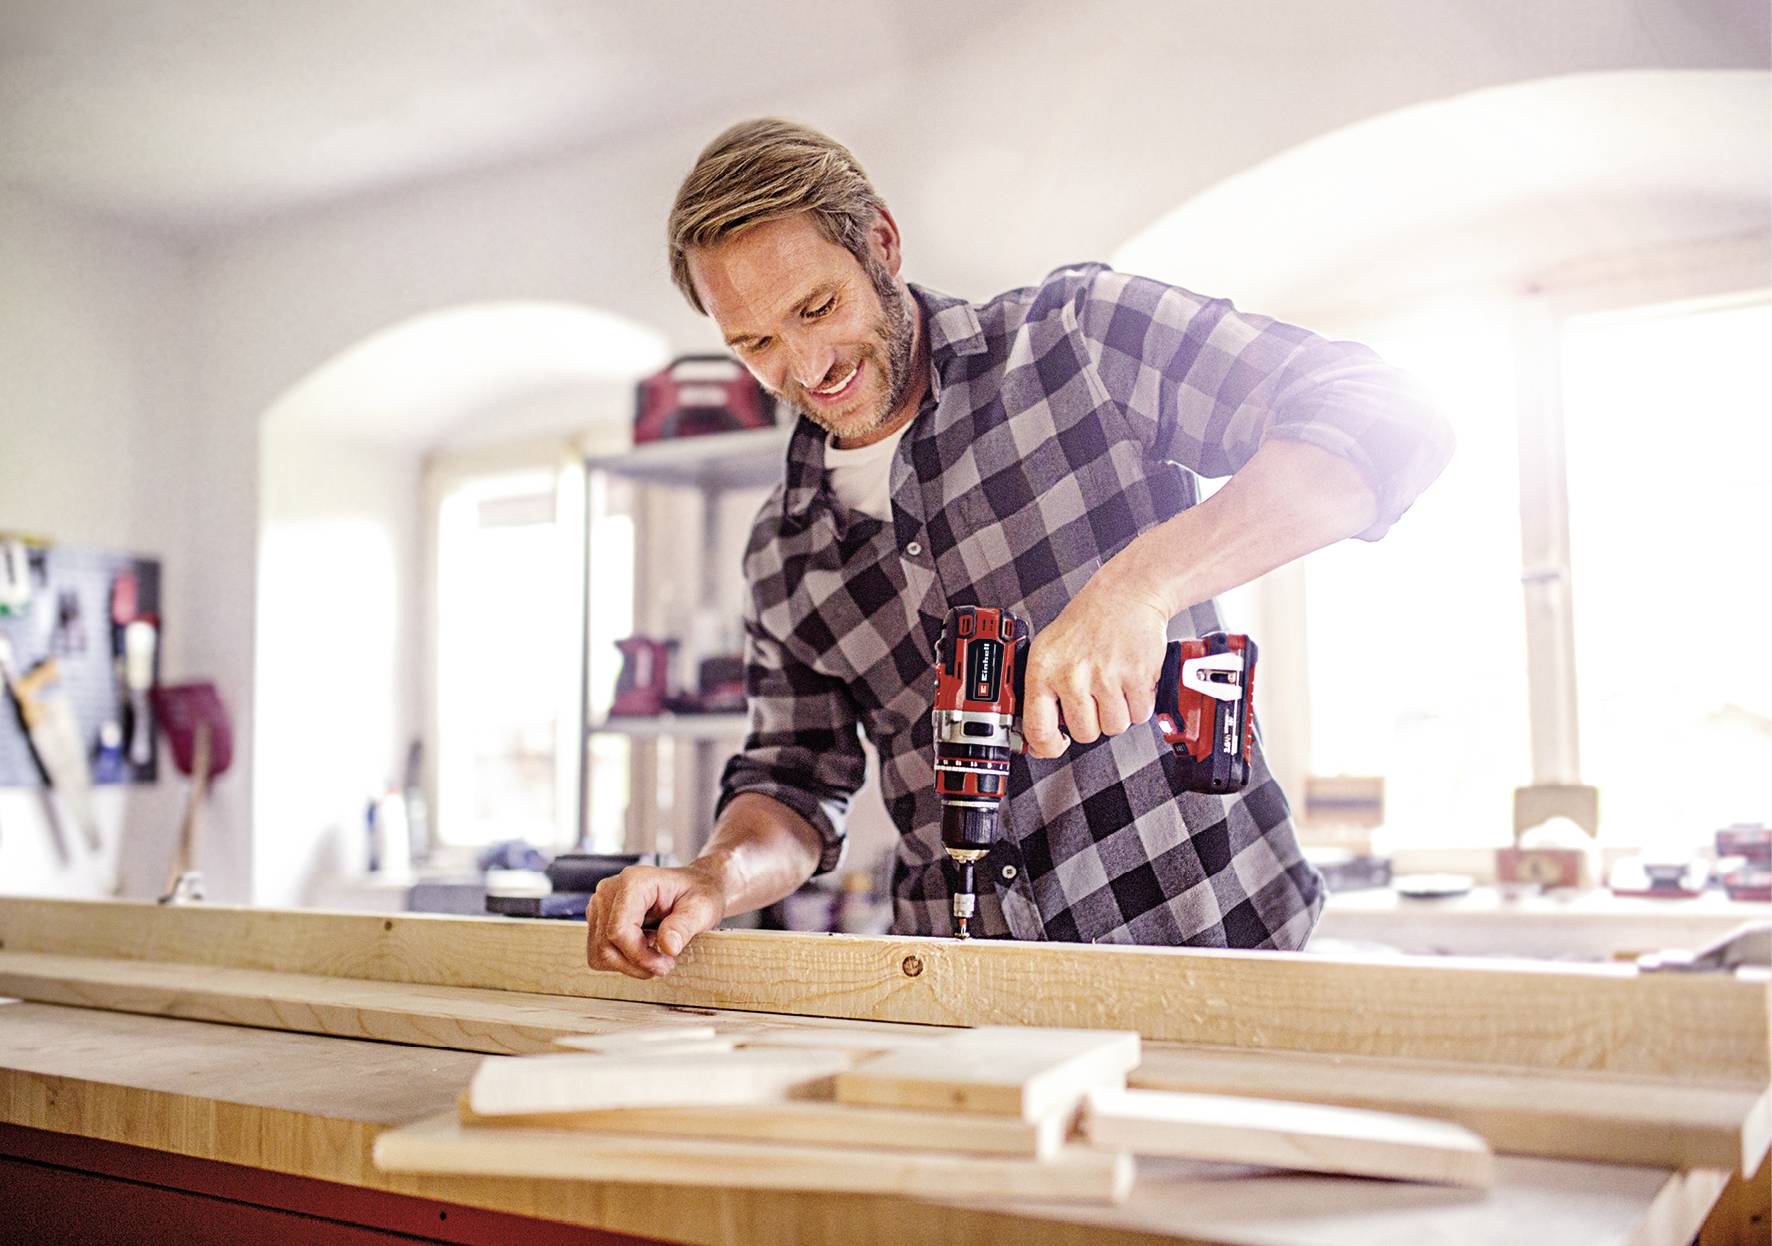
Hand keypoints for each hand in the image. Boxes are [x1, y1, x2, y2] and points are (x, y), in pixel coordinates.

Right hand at [585, 862, 726, 978]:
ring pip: (599, 952)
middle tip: (665, 963)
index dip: (639, 955)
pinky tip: (644, 947)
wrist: (693, 887)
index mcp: (633, 882)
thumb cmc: (698, 893)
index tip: (666, 963)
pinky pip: (600, 952)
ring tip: (656, 954)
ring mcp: (601, 904)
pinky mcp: (599, 918)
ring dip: (629, 964)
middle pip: (606, 944)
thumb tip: (668, 946)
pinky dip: (622, 959)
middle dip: (636, 963)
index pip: (618, 930)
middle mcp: (609, 890)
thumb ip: (684, 926)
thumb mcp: (702, 908)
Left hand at [1021, 582, 1169, 758]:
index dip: (1047, 747)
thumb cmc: (1086, 623)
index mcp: (1043, 670)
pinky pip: (1139, 715)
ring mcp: (1106, 677)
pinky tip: (1129, 680)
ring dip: (1117, 712)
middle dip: (1092, 720)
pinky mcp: (1136, 677)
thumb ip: (1042, 693)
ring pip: (1114, 727)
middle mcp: (1072, 674)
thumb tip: (1039, 741)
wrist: (1125, 595)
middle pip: (1084, 734)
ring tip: (1113, 684)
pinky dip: (1138, 703)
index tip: (1054, 745)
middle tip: (1094, 695)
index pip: (1037, 729)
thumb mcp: (1048, 651)